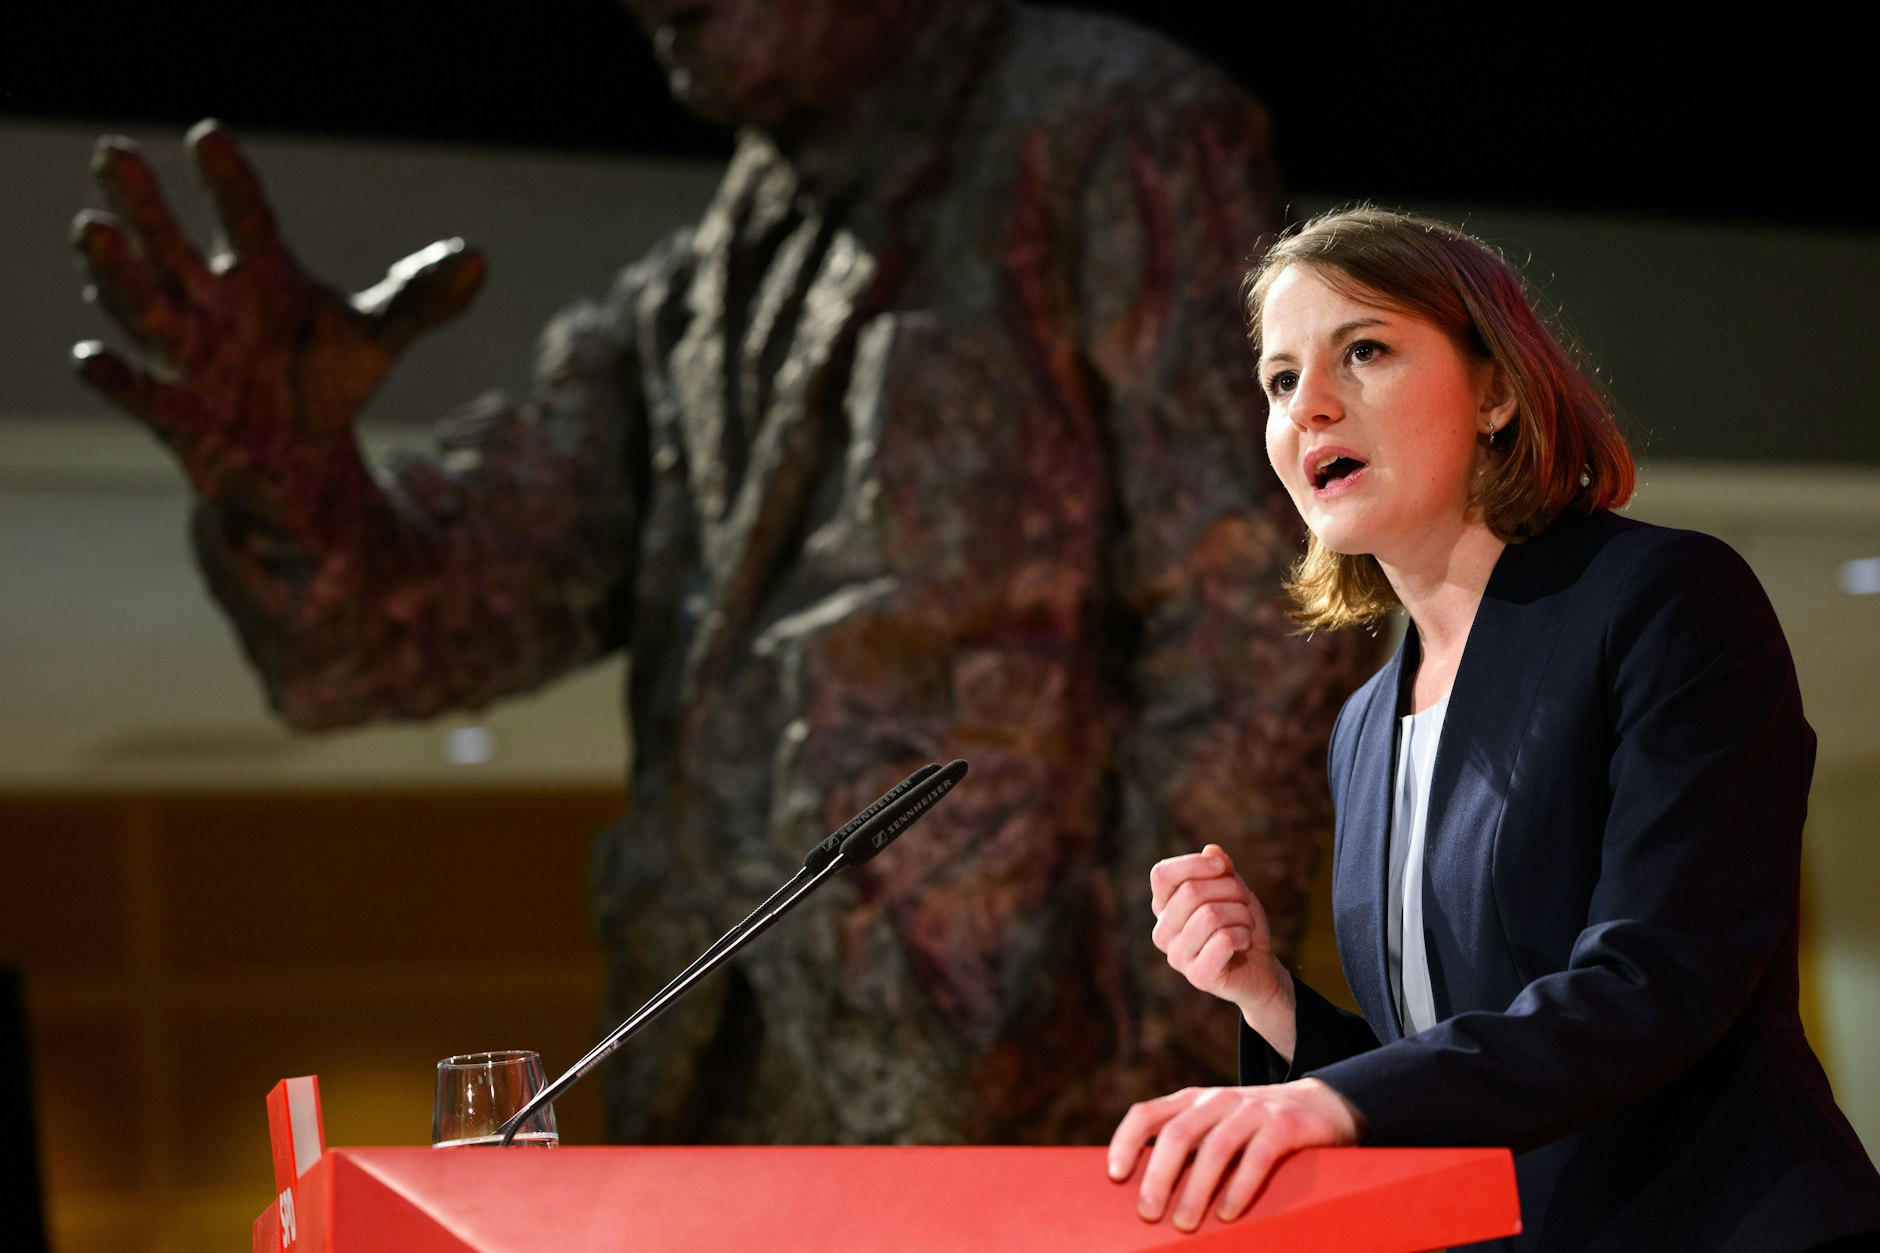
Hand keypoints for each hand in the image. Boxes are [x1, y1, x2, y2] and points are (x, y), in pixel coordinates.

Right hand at [69, 120, 485, 509]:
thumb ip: (420, 299)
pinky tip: (89, 360)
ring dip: (116, 275)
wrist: (299, 465)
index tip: (207, 136)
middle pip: (171, 248)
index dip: (227, 179)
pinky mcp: (181, 418)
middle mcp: (213, 308)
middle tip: (115, 152)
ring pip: (143, 309)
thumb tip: (477, 257)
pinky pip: (142, 394)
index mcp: (260, 277)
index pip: (244, 217)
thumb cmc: (323, 381)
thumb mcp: (374, 337)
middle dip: (144, 206)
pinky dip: (117, 379)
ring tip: (93, 231)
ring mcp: (190, 359)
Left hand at [1106, 1078, 1362, 1230]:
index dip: (1126, 1142)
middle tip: (1148, 1214)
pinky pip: (1256, 1157)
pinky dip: (1238, 1187)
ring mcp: (1251, 1109)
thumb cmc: (1253, 1130)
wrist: (1320, 1106)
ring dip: (1196, 1190)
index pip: (1146, 1114)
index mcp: (1192, 1101)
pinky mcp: (1283, 1124)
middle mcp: (1217, 1099)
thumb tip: (1146, 1196)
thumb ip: (1186, 1150)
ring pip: (1215, 1148)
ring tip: (1184, 1225)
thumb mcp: (1215, 1129)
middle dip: (1158, 1177)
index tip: (1114, 1176)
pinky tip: (1227, 1213)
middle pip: (1177, 1135)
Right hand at [1150, 843, 1290, 1037]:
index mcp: (1164, 908)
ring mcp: (1177, 957)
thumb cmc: (1241, 924)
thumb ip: (1222, 870)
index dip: (1194, 863)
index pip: (1162, 874)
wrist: (1259, 969)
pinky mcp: (1198, 976)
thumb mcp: (1234, 890)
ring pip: (1210, 915)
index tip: (1223, 867)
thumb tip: (1212, 850)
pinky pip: (1224, 940)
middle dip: (1231, 890)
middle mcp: (1163, 932)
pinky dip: (1244, 935)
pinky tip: (1244, 944)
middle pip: (1192, 892)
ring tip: (1245, 925)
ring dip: (1241, 915)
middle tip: (1244, 903)